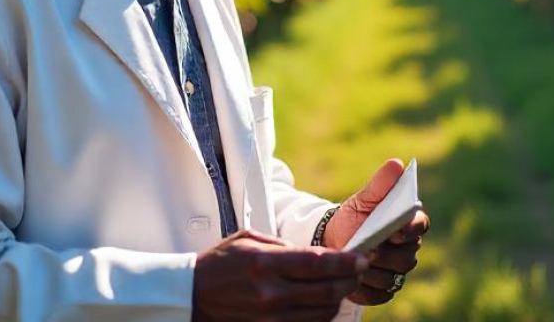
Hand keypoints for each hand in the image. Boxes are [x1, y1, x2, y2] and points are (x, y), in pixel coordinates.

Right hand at [192, 229, 367, 321]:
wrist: (192, 297)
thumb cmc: (221, 263)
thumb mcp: (250, 240)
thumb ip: (286, 246)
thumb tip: (323, 254)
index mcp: (265, 264)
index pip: (319, 263)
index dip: (347, 261)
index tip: (362, 257)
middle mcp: (270, 294)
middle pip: (328, 290)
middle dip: (350, 279)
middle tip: (358, 270)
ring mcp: (270, 319)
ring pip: (323, 313)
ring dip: (338, 299)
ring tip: (341, 285)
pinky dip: (321, 315)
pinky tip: (323, 303)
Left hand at [322, 158, 431, 305]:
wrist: (333, 241)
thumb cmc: (353, 217)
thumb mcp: (363, 199)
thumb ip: (380, 184)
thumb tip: (396, 163)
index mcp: (408, 225)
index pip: (420, 225)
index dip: (411, 229)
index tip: (396, 228)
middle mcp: (408, 250)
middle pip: (407, 257)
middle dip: (387, 254)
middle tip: (369, 250)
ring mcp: (398, 272)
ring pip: (393, 276)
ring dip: (373, 271)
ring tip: (356, 263)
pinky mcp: (384, 291)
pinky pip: (381, 294)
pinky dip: (367, 289)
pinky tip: (354, 280)